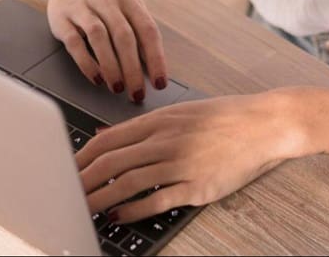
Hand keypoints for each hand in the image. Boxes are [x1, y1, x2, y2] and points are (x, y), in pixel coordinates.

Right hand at [42, 0, 168, 102]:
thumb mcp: (127, 4)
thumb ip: (139, 29)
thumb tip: (153, 67)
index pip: (147, 30)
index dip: (156, 58)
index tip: (159, 83)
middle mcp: (107, 0)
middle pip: (124, 36)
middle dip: (132, 68)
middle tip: (137, 93)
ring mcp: (82, 7)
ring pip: (99, 37)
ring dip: (110, 65)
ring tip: (117, 87)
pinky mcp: (62, 17)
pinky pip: (74, 41)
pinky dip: (86, 62)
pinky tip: (95, 77)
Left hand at [74, 92, 300, 222]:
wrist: (264, 124)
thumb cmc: (224, 117)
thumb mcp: (179, 112)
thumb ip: (140, 127)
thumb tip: (104, 137)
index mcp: (159, 120)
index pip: (108, 140)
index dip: (82, 158)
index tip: (65, 169)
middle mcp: (166, 139)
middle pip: (112, 162)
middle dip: (83, 180)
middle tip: (64, 194)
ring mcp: (181, 163)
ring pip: (129, 182)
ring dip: (101, 198)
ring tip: (83, 209)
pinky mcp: (197, 186)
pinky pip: (158, 200)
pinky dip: (134, 209)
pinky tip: (120, 216)